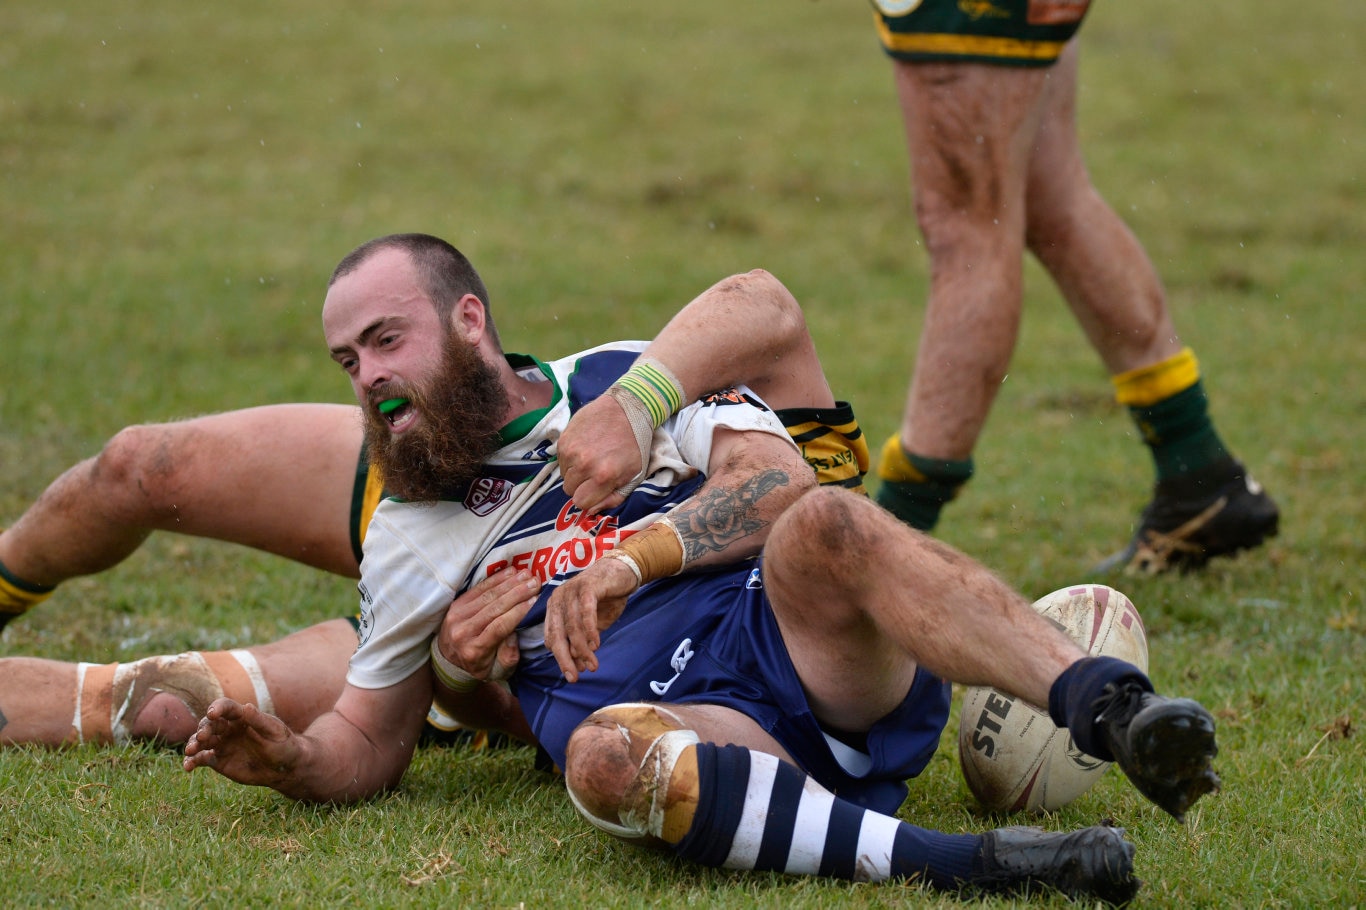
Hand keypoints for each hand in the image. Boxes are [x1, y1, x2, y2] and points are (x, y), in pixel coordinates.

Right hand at [182, 698, 300, 786]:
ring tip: (190, 751)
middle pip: (209, 724)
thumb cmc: (283, 745)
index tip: (213, 714)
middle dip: (204, 729)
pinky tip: (188, 766)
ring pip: (201, 740)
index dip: (218, 708)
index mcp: (242, 717)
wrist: (284, 768)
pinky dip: (192, 761)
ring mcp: (221, 744)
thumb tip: (246, 706)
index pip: (226, 707)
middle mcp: (228, 728)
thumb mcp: (274, 732)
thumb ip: (259, 721)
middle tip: (202, 737)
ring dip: (193, 743)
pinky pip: (201, 758)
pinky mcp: (217, 759)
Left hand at [437, 566, 539, 682]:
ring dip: (509, 583)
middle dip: (518, 593)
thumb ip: (509, 657)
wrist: (449, 662)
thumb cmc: (480, 666)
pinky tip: (511, 572)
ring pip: (487, 595)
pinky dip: (495, 579)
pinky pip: (478, 588)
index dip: (518, 612)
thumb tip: (515, 633)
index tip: (535, 600)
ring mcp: (457, 616)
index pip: (499, 626)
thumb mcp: (497, 672)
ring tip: (527, 574)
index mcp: (474, 651)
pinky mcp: (456, 605)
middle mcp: (463, 632)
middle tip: (536, 582)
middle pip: (494, 608)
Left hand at [543, 556, 638, 682]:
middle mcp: (558, 598)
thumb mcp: (593, 624)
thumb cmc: (605, 598)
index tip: (573, 674)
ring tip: (592, 664)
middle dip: (564, 659)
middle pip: (557, 635)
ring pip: (572, 627)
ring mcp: (571, 591)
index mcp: (555, 607)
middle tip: (574, 677)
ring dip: (582, 649)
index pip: (551, 637)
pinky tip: (596, 645)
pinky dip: (589, 631)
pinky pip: (586, 613)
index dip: (560, 658)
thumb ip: (583, 640)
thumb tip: (578, 663)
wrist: (622, 570)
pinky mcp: (587, 586)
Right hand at [557, 395, 643, 515]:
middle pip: (570, 491)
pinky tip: (584, 449)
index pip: (582, 503)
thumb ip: (614, 497)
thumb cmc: (635, 444)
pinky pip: (560, 461)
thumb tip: (593, 510)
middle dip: (581, 486)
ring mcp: (571, 451)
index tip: (596, 490)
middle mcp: (584, 465)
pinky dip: (570, 459)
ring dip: (575, 473)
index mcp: (604, 476)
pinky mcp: (564, 439)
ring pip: (564, 476)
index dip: (589, 499)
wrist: (628, 408)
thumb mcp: (634, 475)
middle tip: (594, 474)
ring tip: (590, 460)